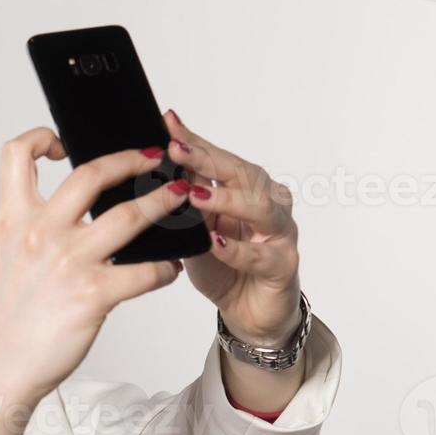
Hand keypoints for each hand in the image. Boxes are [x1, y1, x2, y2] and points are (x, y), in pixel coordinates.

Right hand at [0, 128, 190, 403]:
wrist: (5, 364)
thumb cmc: (14, 314)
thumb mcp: (12, 255)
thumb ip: (37, 224)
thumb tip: (78, 203)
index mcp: (14, 219)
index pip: (16, 153)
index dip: (41, 137)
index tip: (65, 143)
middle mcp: (39, 233)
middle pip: (91, 173)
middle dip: (132, 159)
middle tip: (154, 158)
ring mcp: (67, 262)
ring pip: (130, 216)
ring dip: (163, 203)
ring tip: (181, 198)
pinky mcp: (92, 295)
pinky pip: (145, 271)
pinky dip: (164, 268)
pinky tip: (168, 269)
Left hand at [164, 109, 302, 346]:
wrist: (249, 312)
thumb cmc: (223, 267)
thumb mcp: (194, 231)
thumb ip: (183, 204)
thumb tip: (152, 171)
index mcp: (245, 189)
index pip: (218, 158)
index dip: (194, 140)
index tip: (167, 122)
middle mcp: (266, 203)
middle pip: (242, 174)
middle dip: (208, 160)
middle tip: (176, 150)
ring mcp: (278, 233)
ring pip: (260, 208)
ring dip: (227, 199)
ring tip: (194, 194)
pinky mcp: (283, 265)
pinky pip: (262, 255)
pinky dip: (237, 249)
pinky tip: (215, 242)